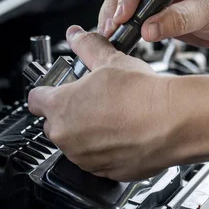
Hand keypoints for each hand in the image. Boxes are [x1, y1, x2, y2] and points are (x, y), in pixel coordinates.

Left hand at [27, 25, 179, 180]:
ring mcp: (84, 158)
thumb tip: (77, 36)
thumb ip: (86, 46)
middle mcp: (66, 137)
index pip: (35, 99)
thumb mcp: (109, 60)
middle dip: (69, 113)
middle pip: (55, 123)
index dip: (47, 92)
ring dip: (87, 133)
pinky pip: (96, 160)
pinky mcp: (104, 172)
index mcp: (59, 107)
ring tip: (113, 115)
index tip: (58, 89)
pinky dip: (105, 149)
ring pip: (76, 144)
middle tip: (93, 100)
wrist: (173, 122)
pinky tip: (124, 133)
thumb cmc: (142, 95)